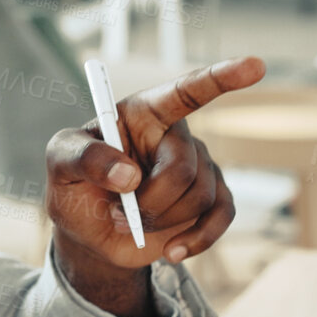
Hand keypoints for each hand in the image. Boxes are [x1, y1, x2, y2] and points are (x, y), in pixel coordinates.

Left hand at [44, 58, 263, 316]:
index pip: (187, 91)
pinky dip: (197, 239)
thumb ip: (85, 158)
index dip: (220, 78)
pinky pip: (220, 217)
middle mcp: (177, 135)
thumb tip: (129, 176)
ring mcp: (199, 167)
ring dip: (161, 222)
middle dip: (150, 201)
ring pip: (200, 196)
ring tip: (131, 224)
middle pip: (183, 167)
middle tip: (118, 214)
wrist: (90, 231)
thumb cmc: (75, 183)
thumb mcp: (61, 163)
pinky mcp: (210, 200)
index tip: (255, 65)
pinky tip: (173, 250)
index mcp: (145, 113)